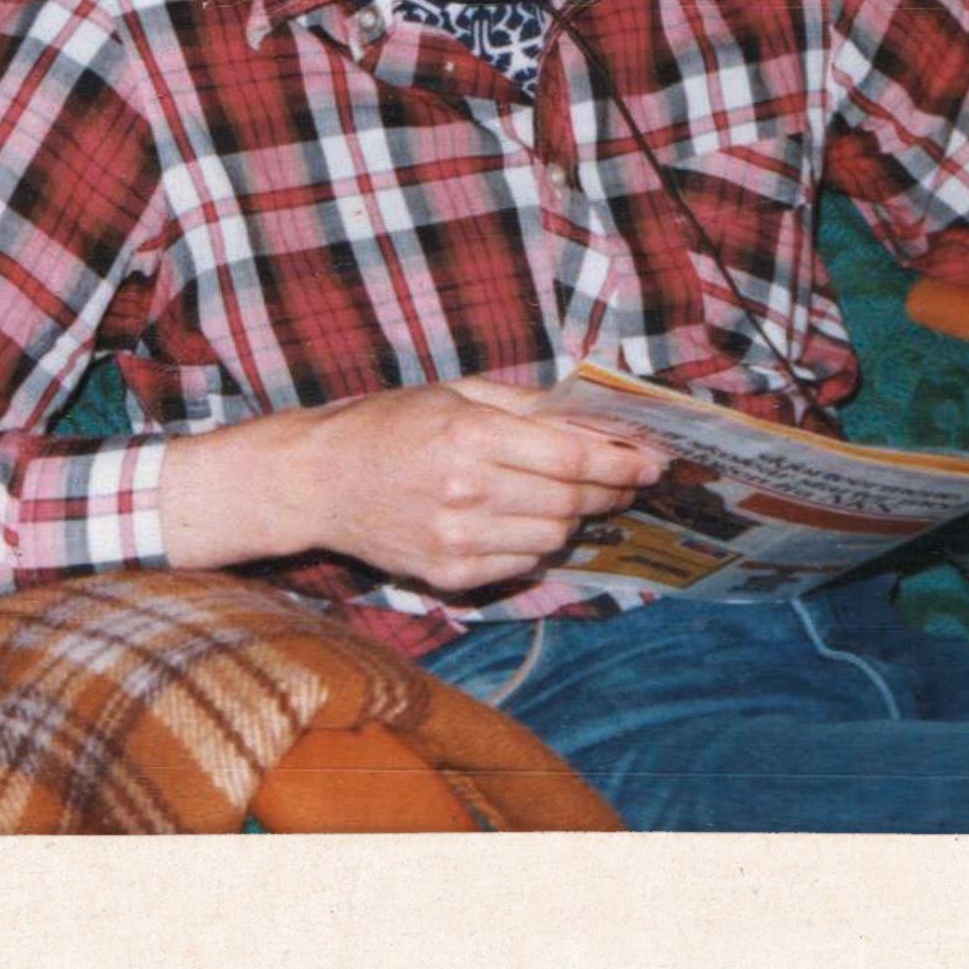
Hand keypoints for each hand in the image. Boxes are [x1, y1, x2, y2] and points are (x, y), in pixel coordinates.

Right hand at [163, 380, 669, 595]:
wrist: (319, 480)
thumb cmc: (389, 425)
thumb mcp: (456, 393)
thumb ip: (527, 407)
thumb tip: (594, 419)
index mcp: (469, 436)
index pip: (572, 460)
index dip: (620, 463)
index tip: (649, 460)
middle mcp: (466, 492)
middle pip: (571, 504)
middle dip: (611, 492)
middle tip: (628, 480)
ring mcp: (457, 540)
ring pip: (553, 538)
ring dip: (575, 519)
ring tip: (574, 499)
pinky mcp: (450, 574)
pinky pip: (521, 565)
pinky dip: (537, 545)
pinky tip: (528, 521)